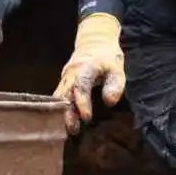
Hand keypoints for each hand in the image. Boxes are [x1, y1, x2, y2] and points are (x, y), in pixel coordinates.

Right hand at [54, 13, 125, 133]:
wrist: (94, 43)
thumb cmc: (107, 59)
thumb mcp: (117, 69)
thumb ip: (115, 85)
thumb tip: (110, 102)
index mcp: (85, 68)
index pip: (81, 85)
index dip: (83, 101)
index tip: (87, 117)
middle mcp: (71, 74)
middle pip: (65, 94)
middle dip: (67, 112)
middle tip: (73, 129)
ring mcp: (65, 78)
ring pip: (59, 97)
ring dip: (61, 114)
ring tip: (66, 131)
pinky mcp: (62, 83)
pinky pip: (58, 98)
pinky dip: (60, 111)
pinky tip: (63, 124)